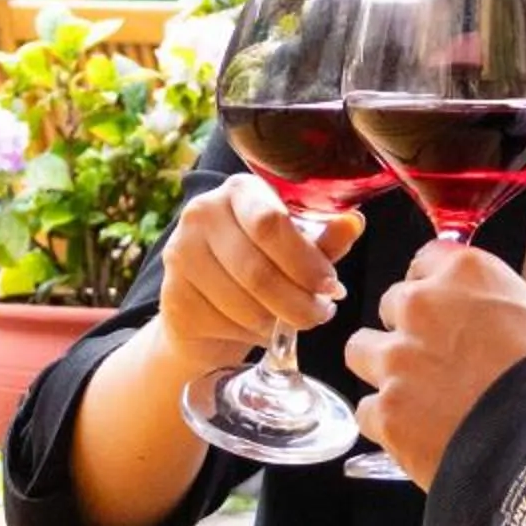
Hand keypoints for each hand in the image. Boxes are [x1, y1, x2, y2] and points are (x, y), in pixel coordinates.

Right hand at [157, 177, 363, 374]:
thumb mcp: (298, 249)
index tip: (330, 285)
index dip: (305, 261)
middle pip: (258, 270)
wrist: (207, 307)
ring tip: (294, 321)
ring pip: (244, 303)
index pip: (270, 224)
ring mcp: (181, 254)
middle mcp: (202, 214)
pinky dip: (252, 334)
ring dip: (279, 322)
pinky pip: (224, 325)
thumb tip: (353, 223)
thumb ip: (324, 239)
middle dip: (299, 302)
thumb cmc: (261, 266)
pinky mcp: (172, 296)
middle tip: (321, 313)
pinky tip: (260, 328)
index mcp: (240, 190)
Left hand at [346, 245, 525, 487]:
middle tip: (437, 360)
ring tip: (415, 396)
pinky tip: (418, 434)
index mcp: (465, 273)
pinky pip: (368, 410)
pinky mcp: (387, 410)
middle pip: (391, 305)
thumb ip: (492, 307)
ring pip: (361, 351)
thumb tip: (482, 324)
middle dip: (408, 329)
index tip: (443, 310)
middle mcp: (422, 306)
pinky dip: (388, 423)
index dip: (434, 290)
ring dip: (383, 369)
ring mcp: (397, 359)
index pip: (425, 262)